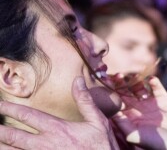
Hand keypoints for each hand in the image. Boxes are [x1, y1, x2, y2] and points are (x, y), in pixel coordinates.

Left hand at [0, 77, 118, 149]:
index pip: (28, 116)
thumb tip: (77, 79)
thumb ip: (85, 100)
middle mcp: (45, 145)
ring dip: (1, 146)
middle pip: (13, 137)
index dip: (11, 109)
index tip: (0, 103)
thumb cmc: (100, 146)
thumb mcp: (97, 120)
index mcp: (57, 129)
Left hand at [112, 76, 166, 149]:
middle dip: (122, 83)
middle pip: (127, 91)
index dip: (112, 92)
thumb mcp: (134, 135)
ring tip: (133, 76)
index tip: (106, 83)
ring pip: (140, 86)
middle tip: (118, 75)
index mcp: (130, 117)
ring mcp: (151, 102)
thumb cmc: (154, 145)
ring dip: (136, 80)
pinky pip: (156, 86)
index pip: (118, 101)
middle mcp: (139, 108)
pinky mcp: (163, 98)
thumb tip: (110, 111)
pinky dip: (153, 81)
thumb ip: (122, 123)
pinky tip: (150, 80)